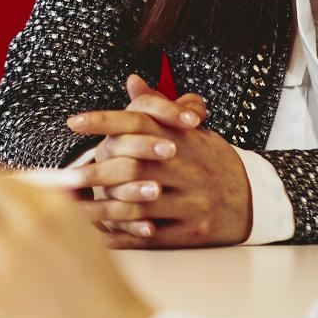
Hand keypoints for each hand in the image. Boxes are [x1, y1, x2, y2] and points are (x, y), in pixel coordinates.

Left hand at [61, 78, 252, 247]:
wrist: (254, 197)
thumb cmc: (211, 160)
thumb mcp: (190, 130)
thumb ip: (158, 107)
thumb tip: (132, 81)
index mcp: (182, 138)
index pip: (139, 120)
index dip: (104, 120)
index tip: (73, 121)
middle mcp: (188, 167)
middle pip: (133, 164)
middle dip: (95, 172)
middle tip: (63, 177)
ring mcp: (192, 201)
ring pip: (139, 203)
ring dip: (103, 206)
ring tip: (74, 208)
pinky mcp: (194, 232)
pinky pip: (151, 235)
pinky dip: (123, 236)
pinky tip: (100, 236)